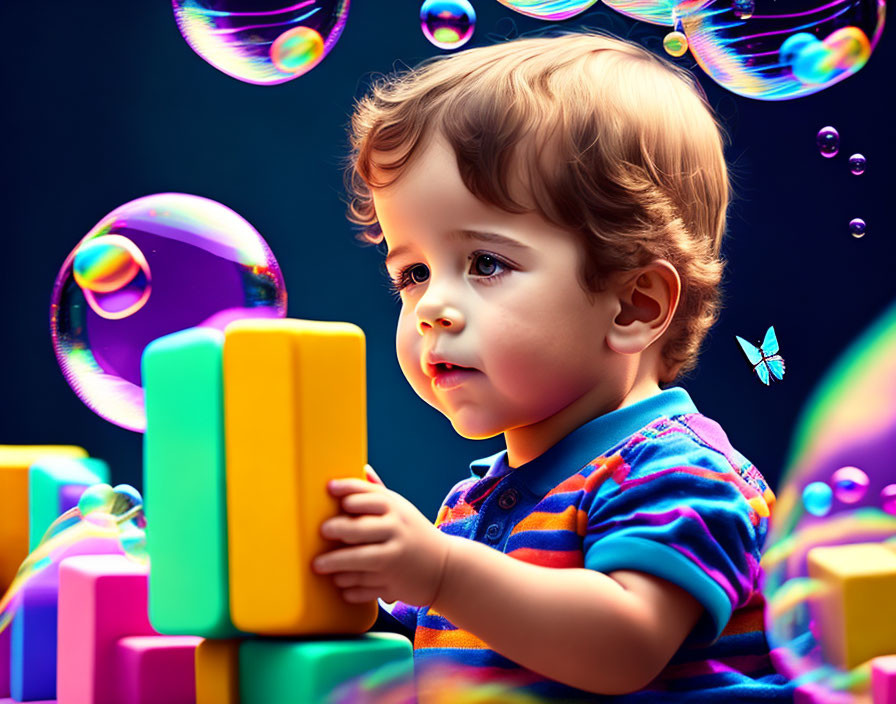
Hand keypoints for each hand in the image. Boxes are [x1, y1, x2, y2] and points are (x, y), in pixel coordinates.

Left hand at [312, 464, 451, 606]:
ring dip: (337, 564)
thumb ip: (379, 491)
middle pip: (360, 529)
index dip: (349, 491)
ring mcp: (395, 560)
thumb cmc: (413, 533)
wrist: (444, 568)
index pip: (371, 496)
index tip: (330, 490)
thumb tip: (362, 467)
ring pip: (359, 561)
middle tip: (323, 530)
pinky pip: (365, 587)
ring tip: (320, 564)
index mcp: (397, 510)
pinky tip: (341, 583)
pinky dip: (350, 588)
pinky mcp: (393, 586)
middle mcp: (396, 532)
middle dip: (337, 528)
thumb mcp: (402, 509)